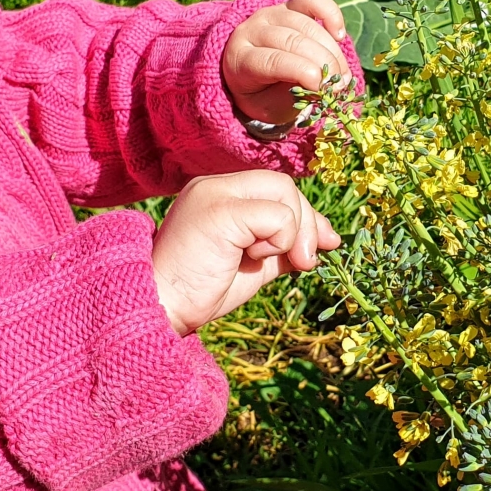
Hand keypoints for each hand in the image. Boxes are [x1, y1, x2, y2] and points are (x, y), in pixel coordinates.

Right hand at [151, 171, 339, 333]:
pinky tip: (252, 258)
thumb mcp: (256, 264)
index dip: (306, 216)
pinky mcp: (220, 210)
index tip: (322, 247)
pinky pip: (277, 216)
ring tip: (264, 260)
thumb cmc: (202, 290)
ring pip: (284, 193)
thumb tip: (329, 239)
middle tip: (306, 262)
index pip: (277, 189)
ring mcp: (216, 192)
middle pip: (285, 186)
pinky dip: (279, 241)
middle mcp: (216, 185)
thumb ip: (285, 246)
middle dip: (308, 225)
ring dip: (292, 234)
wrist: (162, 306)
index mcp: (221, 193)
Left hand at [222, 0, 347, 126]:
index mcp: (241, 59)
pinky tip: (339, 36)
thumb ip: (295, 97)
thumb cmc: (263, 94)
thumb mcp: (272, 107)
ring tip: (342, 73)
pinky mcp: (288, 5)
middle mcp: (252, 31)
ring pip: (305, 24)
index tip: (323, 87)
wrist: (251, 74)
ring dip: (331, 50)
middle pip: (292, 40)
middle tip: (339, 85)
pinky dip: (330, 14)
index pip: (272, 60)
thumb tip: (325, 87)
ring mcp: (270, 14)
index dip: (301, 72)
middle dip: (322, 62)